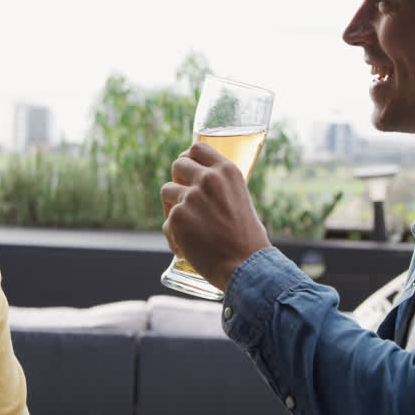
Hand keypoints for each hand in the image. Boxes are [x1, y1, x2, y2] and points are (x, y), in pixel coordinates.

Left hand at [160, 142, 271, 290]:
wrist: (246, 265)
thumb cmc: (248, 240)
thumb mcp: (240, 201)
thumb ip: (221, 189)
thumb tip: (199, 189)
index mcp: (227, 171)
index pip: (198, 148)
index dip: (188, 158)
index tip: (187, 171)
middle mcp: (209, 179)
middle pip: (178, 164)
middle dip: (177, 180)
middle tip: (183, 198)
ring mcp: (191, 196)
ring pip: (166, 190)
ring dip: (171, 207)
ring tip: (184, 226)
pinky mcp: (178, 216)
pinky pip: (166, 221)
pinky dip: (173, 236)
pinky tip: (185, 249)